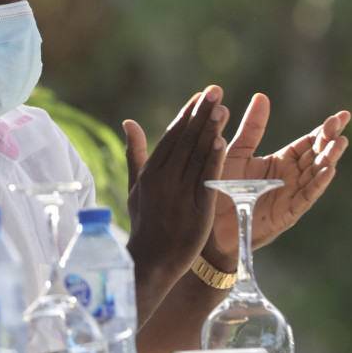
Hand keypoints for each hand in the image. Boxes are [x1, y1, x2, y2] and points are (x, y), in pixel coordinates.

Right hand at [122, 86, 228, 316]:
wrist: (150, 261)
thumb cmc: (144, 223)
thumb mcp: (136, 187)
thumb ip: (136, 153)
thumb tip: (129, 122)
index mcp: (151, 172)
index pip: (171, 136)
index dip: (187, 114)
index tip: (201, 95)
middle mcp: (164, 179)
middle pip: (185, 140)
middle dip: (201, 114)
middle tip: (215, 91)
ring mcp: (180, 194)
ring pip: (197, 157)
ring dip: (210, 131)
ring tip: (222, 108)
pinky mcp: (197, 210)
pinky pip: (206, 181)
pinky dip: (213, 160)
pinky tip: (222, 142)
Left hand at [207, 94, 349, 261]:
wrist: (208, 222)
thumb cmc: (222, 188)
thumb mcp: (238, 152)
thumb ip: (252, 128)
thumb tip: (262, 96)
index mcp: (280, 163)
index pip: (308, 143)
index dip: (324, 130)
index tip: (341, 116)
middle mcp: (290, 179)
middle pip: (316, 156)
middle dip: (330, 140)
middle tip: (341, 123)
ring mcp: (291, 196)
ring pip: (316, 175)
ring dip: (329, 159)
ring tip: (340, 143)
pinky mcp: (286, 214)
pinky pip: (306, 197)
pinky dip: (318, 184)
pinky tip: (329, 170)